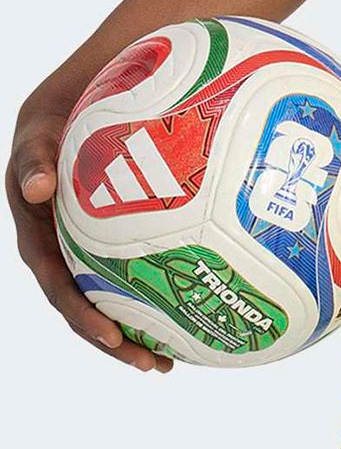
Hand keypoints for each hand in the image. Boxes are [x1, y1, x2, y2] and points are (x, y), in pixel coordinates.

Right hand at [7, 80, 173, 372]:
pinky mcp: (120, 230)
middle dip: (114, 339)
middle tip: (152, 364)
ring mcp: (91, 239)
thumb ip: (36, 156)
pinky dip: (161, 288)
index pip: (58, 283)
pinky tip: (197, 305)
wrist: (90, 83)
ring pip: (114, 292)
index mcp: (39, 231)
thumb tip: (35, 188)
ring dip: (138, 328)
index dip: (80, 314)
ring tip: (172, 358)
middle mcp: (63, 243)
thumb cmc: (65, 103)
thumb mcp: (41, 126)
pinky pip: (140, 263)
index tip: (110, 335)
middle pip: (86, 303)